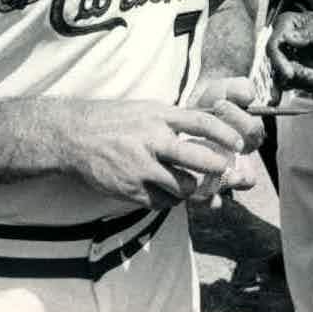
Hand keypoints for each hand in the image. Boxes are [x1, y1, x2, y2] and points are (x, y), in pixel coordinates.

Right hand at [57, 99, 257, 208]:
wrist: (73, 136)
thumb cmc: (115, 121)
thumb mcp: (146, 110)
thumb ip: (174, 120)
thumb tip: (208, 127)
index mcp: (159, 116)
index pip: (201, 121)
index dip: (224, 134)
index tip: (239, 143)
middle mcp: (151, 140)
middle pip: (195, 157)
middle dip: (217, 168)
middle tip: (225, 172)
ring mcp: (140, 166)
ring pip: (182, 186)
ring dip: (193, 189)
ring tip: (194, 185)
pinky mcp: (130, 189)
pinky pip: (161, 201)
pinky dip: (170, 200)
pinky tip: (169, 194)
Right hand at [266, 11, 312, 95]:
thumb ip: (308, 32)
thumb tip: (287, 38)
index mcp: (285, 27)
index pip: (273, 47)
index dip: (278, 62)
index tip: (290, 74)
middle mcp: (283, 46)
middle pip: (281, 69)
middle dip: (303, 77)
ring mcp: (290, 63)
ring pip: (293, 82)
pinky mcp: (299, 76)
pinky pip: (305, 87)